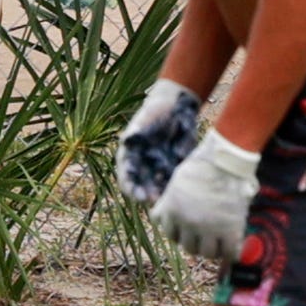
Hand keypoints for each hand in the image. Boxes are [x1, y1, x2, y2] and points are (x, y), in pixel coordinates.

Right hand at [114, 78, 205, 207]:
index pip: (126, 177)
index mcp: (130, 156)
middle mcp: (142, 165)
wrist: (175, 106)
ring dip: (161, 193)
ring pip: (157, 186)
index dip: (131, 187)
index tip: (138, 195)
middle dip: (147, 194)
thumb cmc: (155, 111)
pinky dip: (174, 186)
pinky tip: (179, 189)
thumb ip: (136, 132)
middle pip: (142, 186)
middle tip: (154, 199)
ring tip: (167, 197)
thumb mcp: (144, 120)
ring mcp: (157, 167)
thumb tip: (127, 141)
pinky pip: (173, 180)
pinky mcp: (173, 166)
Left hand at [149, 128, 257, 269]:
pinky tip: (234, 245)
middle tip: (206, 235)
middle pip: (188, 247)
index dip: (180, 232)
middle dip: (196, 242)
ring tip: (220, 241)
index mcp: (172, 210)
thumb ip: (170, 201)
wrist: (227, 160)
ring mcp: (209, 229)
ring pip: (207, 254)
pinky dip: (232, 252)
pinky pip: (229, 254)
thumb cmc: (203, 164)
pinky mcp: (230, 231)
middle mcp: (187, 223)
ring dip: (213, 249)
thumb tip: (161, 214)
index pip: (170, 234)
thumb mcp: (177, 182)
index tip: (189, 229)